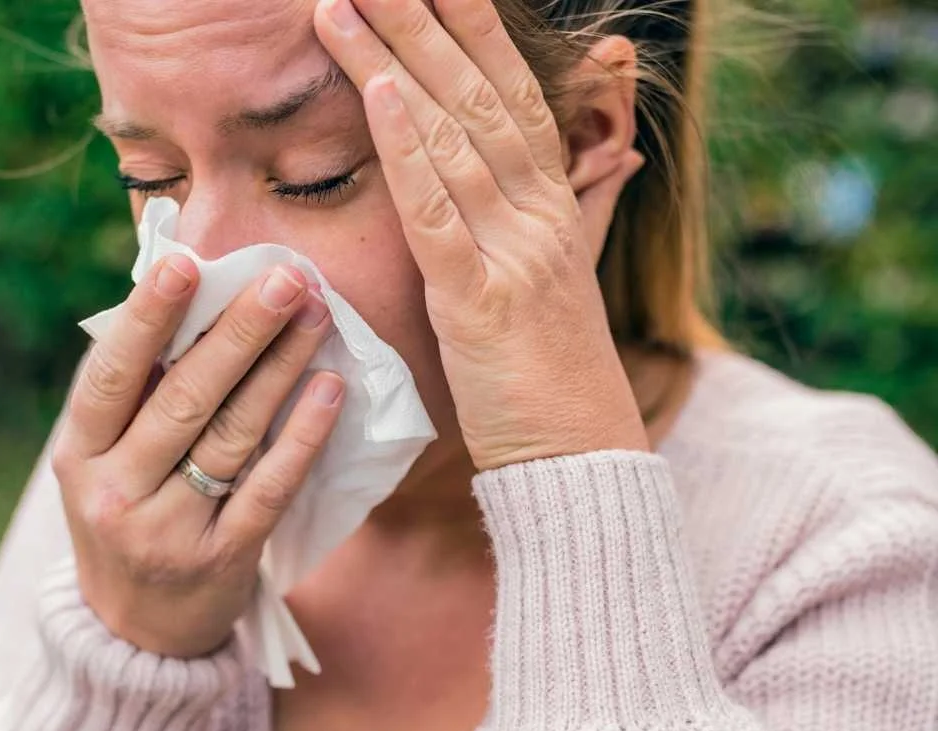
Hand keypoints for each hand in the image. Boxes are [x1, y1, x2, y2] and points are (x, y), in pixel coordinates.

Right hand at [52, 255, 343, 657]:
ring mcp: (168, 531)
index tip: (185, 263)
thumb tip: (194, 301)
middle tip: (286, 278)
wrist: (135, 633)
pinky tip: (330, 390)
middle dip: (239, 331)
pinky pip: (270, 488)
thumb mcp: (103, 462)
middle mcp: (115, 492)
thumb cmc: (125, 516)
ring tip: (316, 316)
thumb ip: (136, 395)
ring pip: (232, 435)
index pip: (110, 376)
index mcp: (78, 455)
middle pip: (184, 398)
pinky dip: (302, 436)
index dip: (147, 319)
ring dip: (280, 369)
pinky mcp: (223, 559)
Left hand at [315, 0, 648, 468]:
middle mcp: (541, 214)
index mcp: (555, 207)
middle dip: (424, 22)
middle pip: (478, 97)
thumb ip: (581, 209)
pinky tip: (378, 96)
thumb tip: (615, 157)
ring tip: (343, 6)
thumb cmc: (555, 375)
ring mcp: (515, 252)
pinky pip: (439, 214)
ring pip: (451, 139)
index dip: (475, 29)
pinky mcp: (480, 301)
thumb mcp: (566, 278)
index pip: (514, 95)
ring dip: (394, 65)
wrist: (580, 456)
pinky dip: (408, 152)